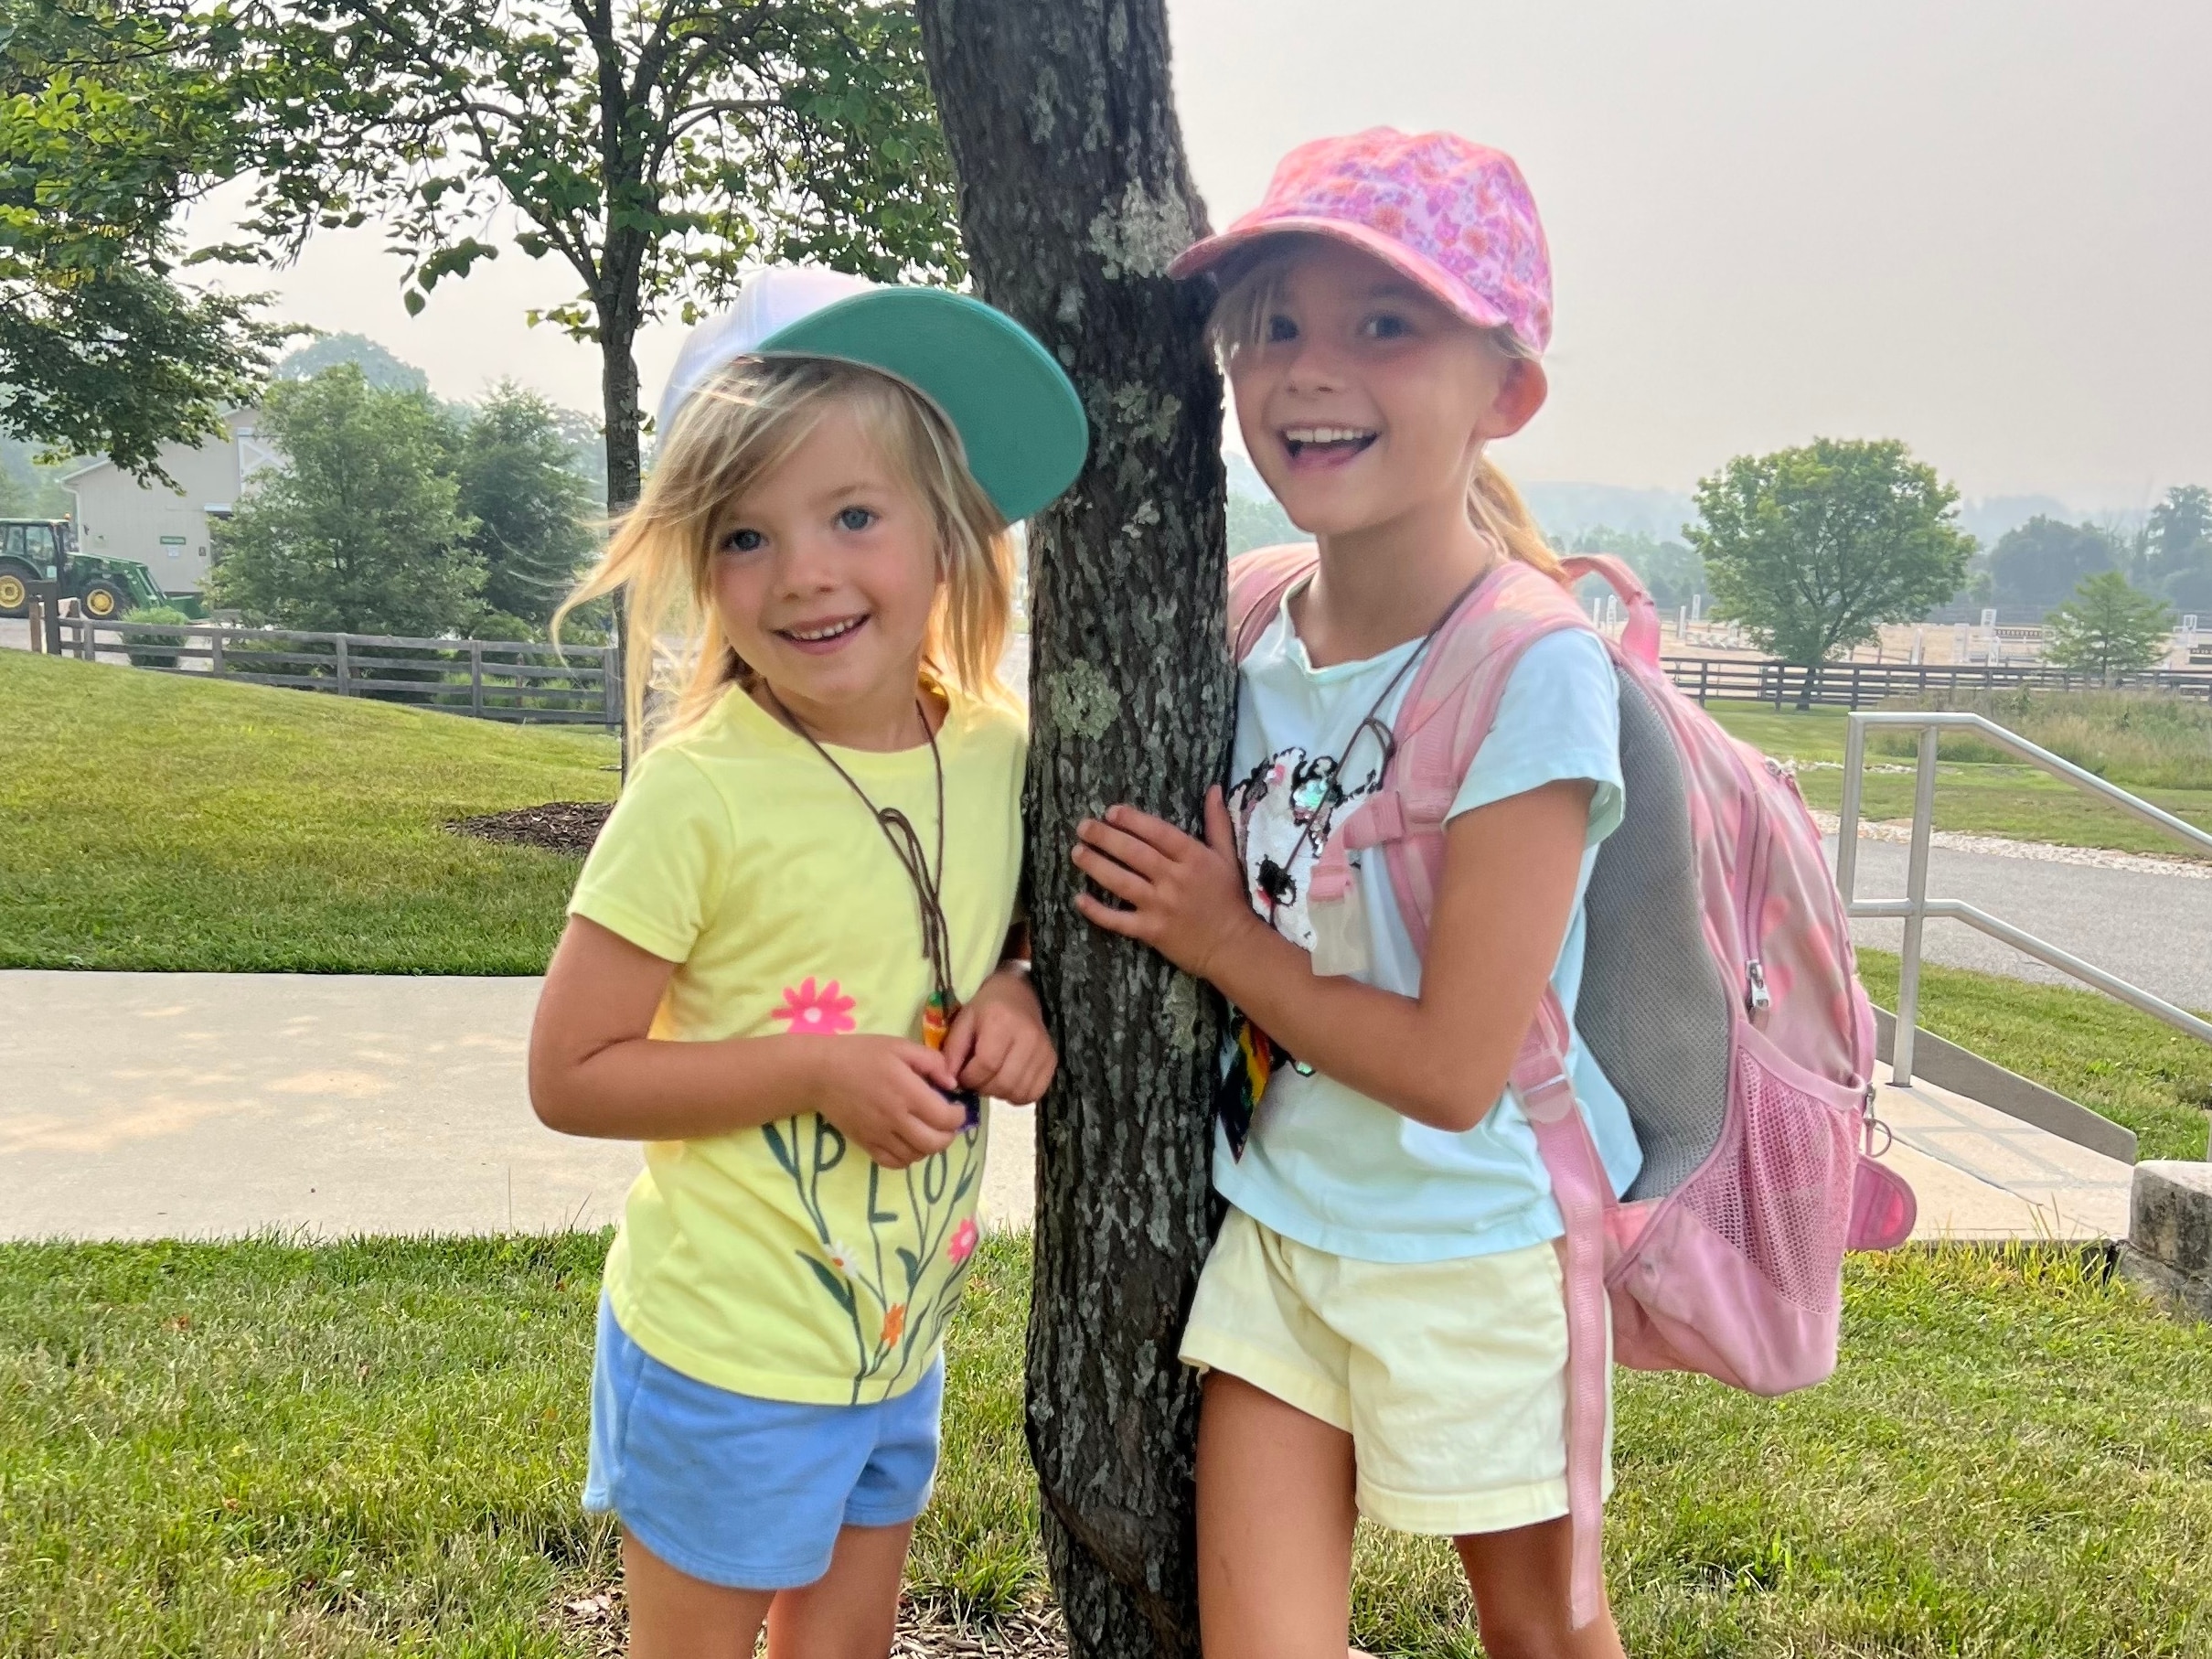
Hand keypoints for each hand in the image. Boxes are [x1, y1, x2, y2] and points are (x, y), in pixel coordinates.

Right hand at [811, 1037, 968, 1168]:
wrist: (820, 1073)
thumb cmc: (862, 1054)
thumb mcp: (900, 1046)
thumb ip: (932, 1062)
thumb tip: (952, 1083)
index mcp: (908, 1093)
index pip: (946, 1119)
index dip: (959, 1116)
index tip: (956, 1106)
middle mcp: (896, 1119)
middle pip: (935, 1144)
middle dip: (948, 1135)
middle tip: (945, 1122)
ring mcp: (880, 1135)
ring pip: (916, 1156)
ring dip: (929, 1146)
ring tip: (926, 1130)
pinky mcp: (866, 1144)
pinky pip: (894, 1163)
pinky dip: (907, 1157)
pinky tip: (907, 1142)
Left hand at [941, 965, 1057, 1105]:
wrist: (1019, 994)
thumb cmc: (986, 1008)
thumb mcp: (963, 1021)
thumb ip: (953, 1050)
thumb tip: (950, 1081)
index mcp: (1001, 1022)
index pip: (986, 1065)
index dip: (969, 1078)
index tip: (962, 1075)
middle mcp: (1028, 1037)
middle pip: (1004, 1083)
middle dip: (983, 1088)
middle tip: (976, 1079)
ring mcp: (1044, 1050)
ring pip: (1019, 1092)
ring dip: (1000, 1093)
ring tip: (991, 1079)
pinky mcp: (1052, 1061)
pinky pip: (1034, 1093)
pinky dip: (1018, 1095)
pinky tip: (1008, 1081)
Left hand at [1071, 787, 1258, 982]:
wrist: (1233, 946)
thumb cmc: (1228, 899)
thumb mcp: (1227, 857)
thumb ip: (1217, 822)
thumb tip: (1214, 789)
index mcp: (1193, 858)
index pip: (1158, 833)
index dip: (1132, 820)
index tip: (1110, 811)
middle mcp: (1174, 879)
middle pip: (1134, 853)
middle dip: (1104, 837)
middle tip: (1083, 827)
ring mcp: (1160, 906)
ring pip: (1121, 882)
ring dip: (1096, 865)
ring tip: (1077, 852)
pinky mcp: (1151, 930)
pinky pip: (1118, 920)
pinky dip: (1097, 911)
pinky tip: (1079, 899)